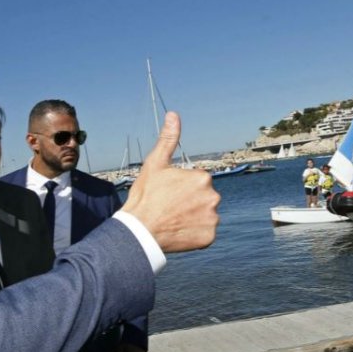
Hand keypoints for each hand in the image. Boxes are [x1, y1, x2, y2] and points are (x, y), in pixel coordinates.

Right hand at [122, 112, 219, 252]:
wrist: (139, 231)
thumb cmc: (145, 196)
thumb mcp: (155, 164)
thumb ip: (168, 139)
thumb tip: (174, 114)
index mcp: (203, 178)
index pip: (197, 182)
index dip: (181, 187)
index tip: (168, 194)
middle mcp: (213, 197)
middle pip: (203, 198)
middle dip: (190, 201)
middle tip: (170, 207)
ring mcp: (212, 218)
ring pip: (205, 215)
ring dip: (194, 217)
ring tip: (174, 219)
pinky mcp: (209, 237)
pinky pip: (205, 232)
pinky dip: (195, 232)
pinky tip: (180, 231)